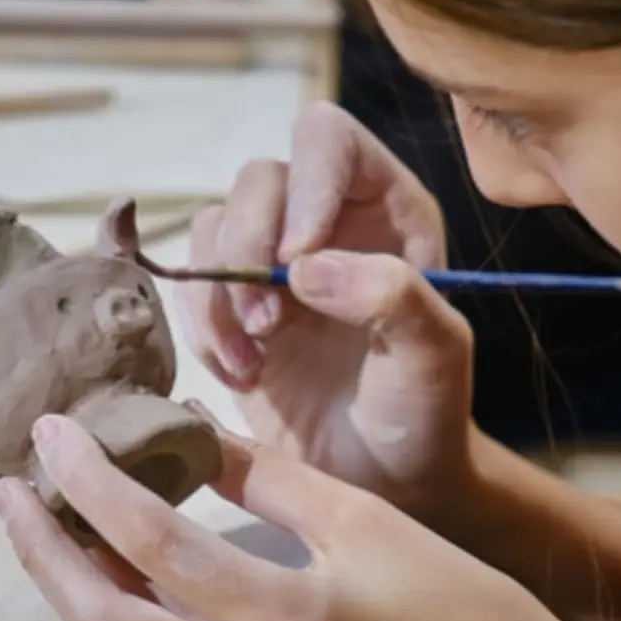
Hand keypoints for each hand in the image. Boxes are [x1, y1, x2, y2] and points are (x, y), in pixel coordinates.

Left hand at [0, 411, 620, 620]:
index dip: (92, 480)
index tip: (53, 432)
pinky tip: (117, 589)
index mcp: (288, 620)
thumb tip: (195, 438)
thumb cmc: (467, 613)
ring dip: (74, 597)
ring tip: (50, 530)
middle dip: (43, 554)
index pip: (155, 542)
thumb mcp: (370, 522)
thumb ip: (271, 478)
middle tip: (9, 491)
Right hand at [176, 102, 473, 524]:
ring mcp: (272, 264)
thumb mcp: (433, 355)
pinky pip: (187, 288)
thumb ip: (391, 296)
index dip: (304, 184)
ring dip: (218, 297)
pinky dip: (201, 331)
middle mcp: (324, 220)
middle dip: (246, 250)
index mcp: (386, 207)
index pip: (328, 140)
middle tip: (266, 325)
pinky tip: (241, 373)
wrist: (383, 480)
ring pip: (211, 229)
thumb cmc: (425, 412)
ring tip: (252, 361)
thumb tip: (305, 266)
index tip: (296, 259)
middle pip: (256, 180)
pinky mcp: (231, 309)